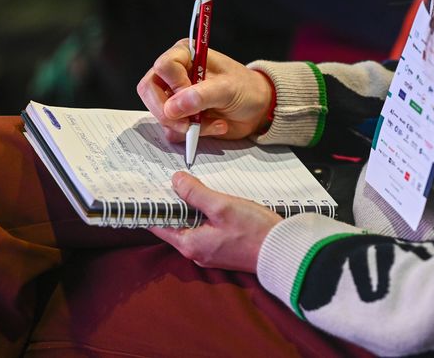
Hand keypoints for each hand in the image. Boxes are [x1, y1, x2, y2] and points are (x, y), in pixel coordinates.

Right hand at [136, 39, 272, 141]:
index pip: (163, 67)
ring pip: (160, 114)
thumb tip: (172, 108)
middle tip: (191, 123)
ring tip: (214, 123)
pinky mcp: (179, 116)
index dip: (175, 86)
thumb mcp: (228, 89)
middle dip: (169, 112)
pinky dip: (190, 134)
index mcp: (185, 54)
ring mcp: (174, 96)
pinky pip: (170, 130)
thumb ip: (201, 96)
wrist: (257, 108)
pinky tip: (213, 127)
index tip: (194, 96)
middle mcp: (174, 73)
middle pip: (149, 90)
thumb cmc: (245, 89)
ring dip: (186, 125)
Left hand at [150, 172, 282, 271]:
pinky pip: (205, 230)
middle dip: (174, 203)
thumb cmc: (253, 231)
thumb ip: (195, 193)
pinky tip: (212, 202)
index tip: (150, 188)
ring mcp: (210, 252)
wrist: (282, 251)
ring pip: (191, 226)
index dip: (154, 206)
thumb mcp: (221, 205)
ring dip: (191, 208)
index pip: (159, 225)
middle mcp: (196, 252)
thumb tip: (176, 181)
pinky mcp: (223, 249)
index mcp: (190, 244)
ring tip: (192, 187)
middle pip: (175, 224)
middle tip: (172, 181)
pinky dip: (204, 215)